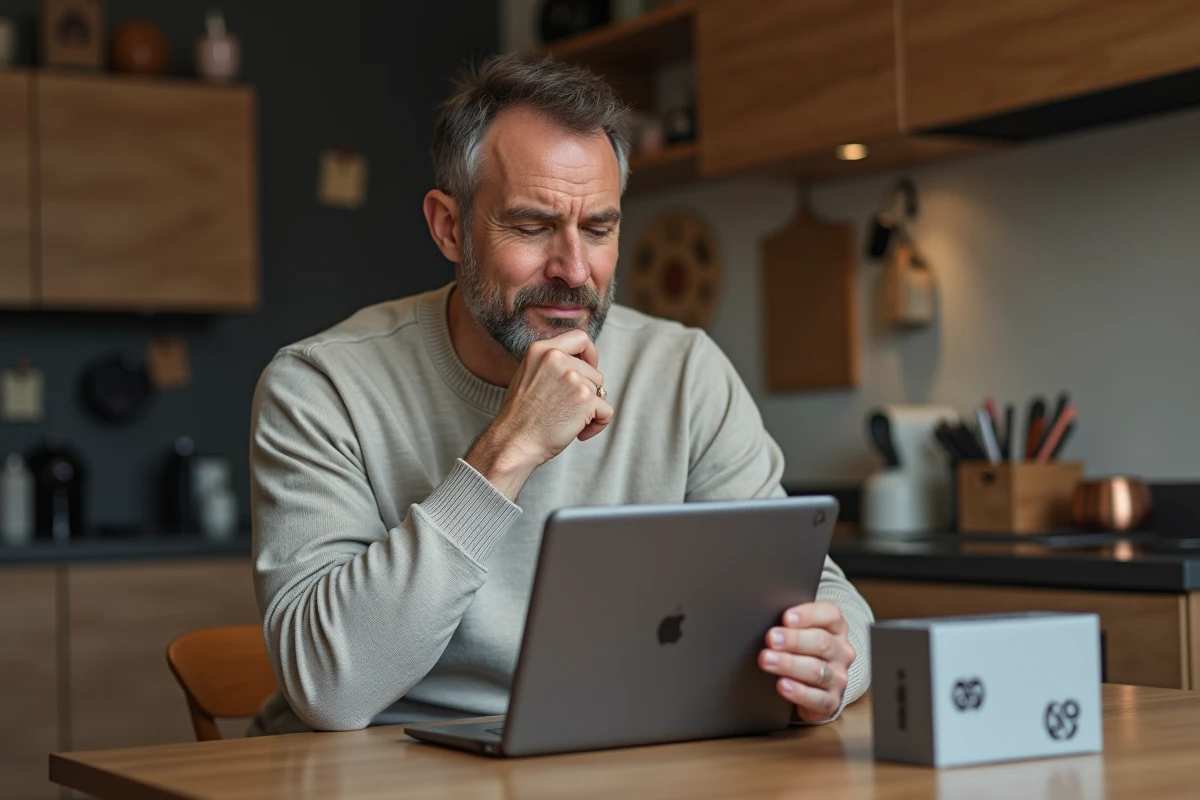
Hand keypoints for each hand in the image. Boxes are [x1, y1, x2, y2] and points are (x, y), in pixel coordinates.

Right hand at [466, 329, 613, 499]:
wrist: (513, 443)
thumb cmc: (520, 417)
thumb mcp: (528, 376)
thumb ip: (552, 364)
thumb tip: (581, 365)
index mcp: (541, 350)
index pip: (580, 338)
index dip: (590, 354)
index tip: (589, 369)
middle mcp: (557, 358)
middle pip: (594, 371)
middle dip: (587, 392)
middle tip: (568, 410)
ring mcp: (572, 377)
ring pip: (600, 391)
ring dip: (591, 410)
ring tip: (568, 422)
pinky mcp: (585, 399)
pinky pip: (606, 411)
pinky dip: (597, 425)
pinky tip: (578, 433)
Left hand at [758, 601, 855, 722]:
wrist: (814, 687)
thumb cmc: (803, 651)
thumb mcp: (800, 632)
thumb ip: (790, 624)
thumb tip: (764, 618)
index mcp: (836, 628)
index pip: (830, 614)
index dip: (809, 615)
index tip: (786, 618)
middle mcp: (841, 651)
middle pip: (822, 642)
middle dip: (793, 640)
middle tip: (771, 639)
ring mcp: (838, 677)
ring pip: (817, 670)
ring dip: (789, 664)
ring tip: (767, 660)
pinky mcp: (831, 701)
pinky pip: (817, 698)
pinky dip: (798, 692)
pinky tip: (782, 685)